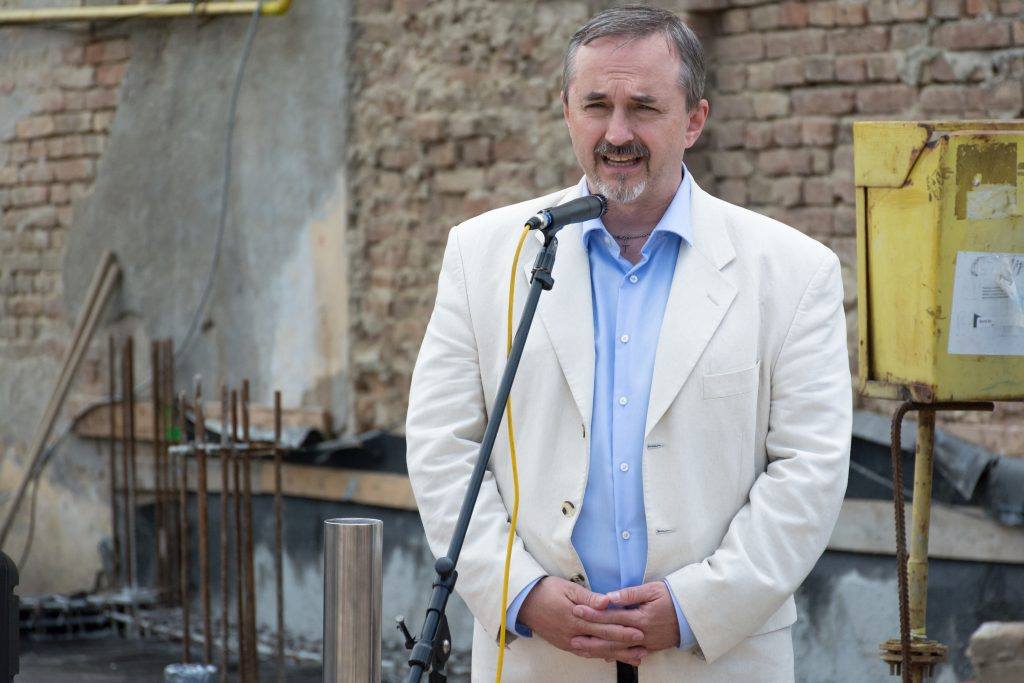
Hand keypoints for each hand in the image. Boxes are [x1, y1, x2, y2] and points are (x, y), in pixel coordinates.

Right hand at [518, 576, 648, 665]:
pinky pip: (586, 653)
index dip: (623, 629)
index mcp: (576, 617)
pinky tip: (611, 658)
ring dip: (616, 654)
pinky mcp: (565, 645)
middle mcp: (574, 633)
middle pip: (604, 641)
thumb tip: (606, 602)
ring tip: (634, 657)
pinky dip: (600, 656)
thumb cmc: (547, 591)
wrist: (524, 603)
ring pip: (597, 651)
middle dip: (625, 645)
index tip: (639, 630)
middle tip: (643, 647)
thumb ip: (588, 597)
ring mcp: (569, 642)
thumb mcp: (567, 588)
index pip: (604, 625)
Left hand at [570, 582, 680, 659]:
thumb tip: (609, 597)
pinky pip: (630, 654)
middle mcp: (642, 633)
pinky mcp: (651, 648)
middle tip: (572, 636)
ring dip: (599, 650)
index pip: (611, 616)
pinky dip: (616, 655)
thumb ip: (630, 594)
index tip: (577, 610)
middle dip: (590, 636)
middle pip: (611, 637)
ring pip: (619, 649)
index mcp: (640, 617)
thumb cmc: (671, 597)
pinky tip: (603, 656)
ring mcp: (646, 643)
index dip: (593, 614)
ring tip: (582, 649)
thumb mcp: (652, 590)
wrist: (693, 614)